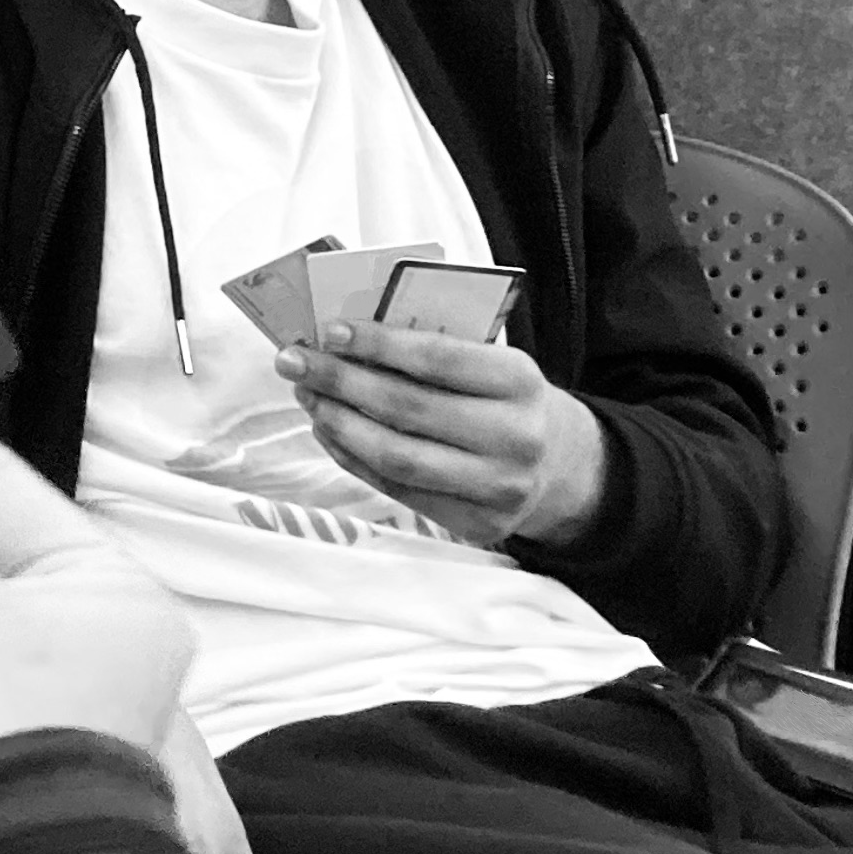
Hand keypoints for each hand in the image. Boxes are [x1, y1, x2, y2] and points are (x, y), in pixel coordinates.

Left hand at [276, 317, 608, 547]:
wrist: (558, 464)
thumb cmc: (504, 399)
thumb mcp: (490, 363)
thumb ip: (434, 349)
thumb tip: (345, 337)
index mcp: (521, 382)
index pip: (439, 359)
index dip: (379, 343)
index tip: (330, 331)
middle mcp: (515, 437)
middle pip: (408, 408)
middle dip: (341, 381)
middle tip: (295, 361)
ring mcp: (497, 487)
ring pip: (397, 456)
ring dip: (339, 423)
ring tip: (308, 396)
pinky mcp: (474, 522)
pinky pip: (397, 489)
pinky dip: (352, 458)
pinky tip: (329, 430)